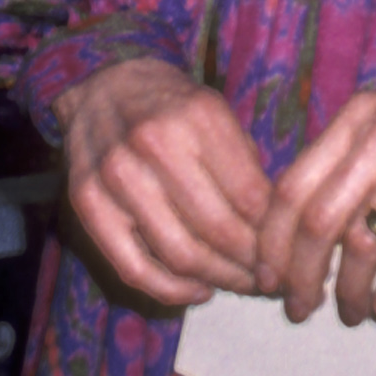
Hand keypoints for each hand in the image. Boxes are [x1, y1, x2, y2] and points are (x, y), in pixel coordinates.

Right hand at [54, 56, 270, 308]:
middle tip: (271, 280)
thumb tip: (280, 234)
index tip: (289, 256)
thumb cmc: (172, 106)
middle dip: (253, 267)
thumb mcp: (219, 114)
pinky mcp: (87, 203)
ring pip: (180, 255)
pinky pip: (134, 268)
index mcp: (199, 117)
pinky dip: (172, 291)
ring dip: (219, 281)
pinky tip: (198, 290)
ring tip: (240, 285)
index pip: (252, 197)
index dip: (276, 237)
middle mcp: (155, 144)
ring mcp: (116, 176)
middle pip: (219, 230)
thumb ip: (247, 167)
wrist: (102, 84)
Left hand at [256, 34, 375, 326]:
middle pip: (317, 217)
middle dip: (301, 275)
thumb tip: (312, 240)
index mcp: (361, 115)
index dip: (272, 243)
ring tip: (351, 313)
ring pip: (363, 234)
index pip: (291, 186)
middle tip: (300, 308)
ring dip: (350, 287)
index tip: (268, 281)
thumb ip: (361, 167)